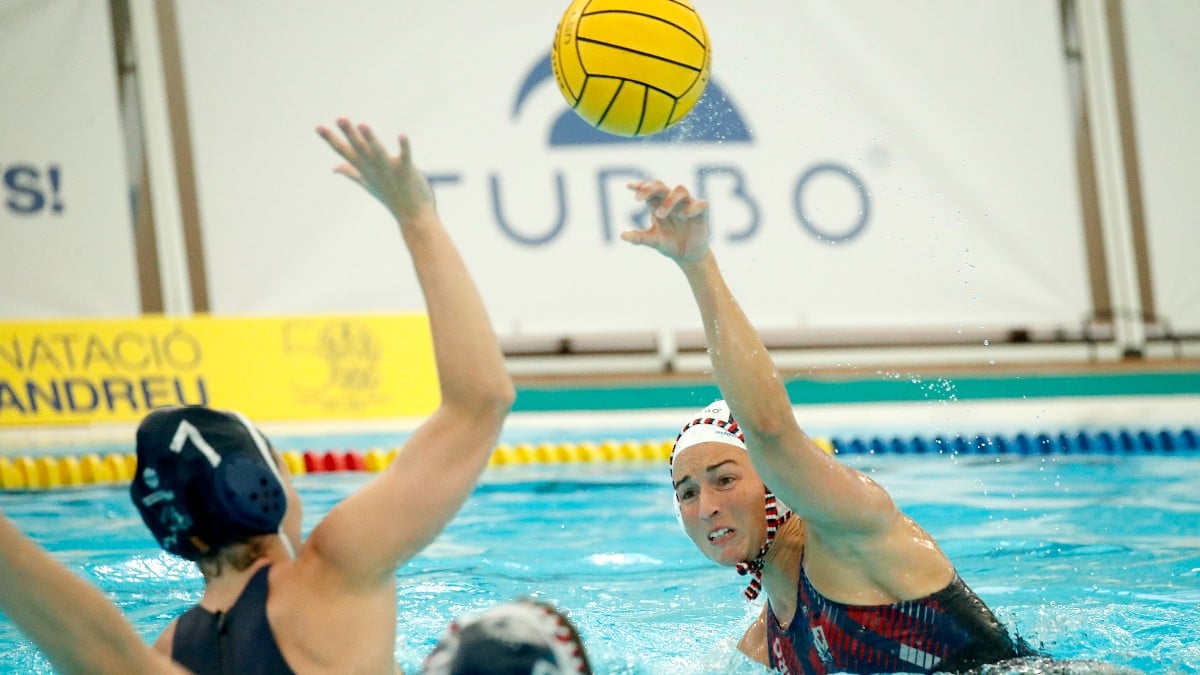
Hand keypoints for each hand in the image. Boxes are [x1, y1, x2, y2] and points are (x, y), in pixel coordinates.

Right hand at [317, 118, 435, 227]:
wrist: (412, 216)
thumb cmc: (390, 198)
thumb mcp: (367, 183)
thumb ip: (351, 173)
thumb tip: (334, 168)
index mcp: (364, 169)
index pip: (344, 152)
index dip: (331, 139)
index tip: (318, 127)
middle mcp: (374, 168)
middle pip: (359, 148)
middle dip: (350, 133)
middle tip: (340, 118)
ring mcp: (390, 170)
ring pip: (377, 151)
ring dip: (370, 138)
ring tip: (362, 124)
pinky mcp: (407, 171)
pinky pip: (405, 157)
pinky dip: (404, 147)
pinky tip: (402, 135)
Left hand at [620, 180, 710, 267]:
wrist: (688, 257)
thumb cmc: (669, 244)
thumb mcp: (653, 241)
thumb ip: (639, 237)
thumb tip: (621, 235)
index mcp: (658, 204)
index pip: (649, 189)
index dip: (640, 185)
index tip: (629, 186)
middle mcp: (672, 201)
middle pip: (661, 186)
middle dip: (649, 188)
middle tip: (638, 198)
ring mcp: (688, 204)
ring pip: (680, 190)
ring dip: (668, 200)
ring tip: (659, 214)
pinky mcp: (702, 213)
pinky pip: (700, 204)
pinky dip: (691, 208)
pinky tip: (682, 216)